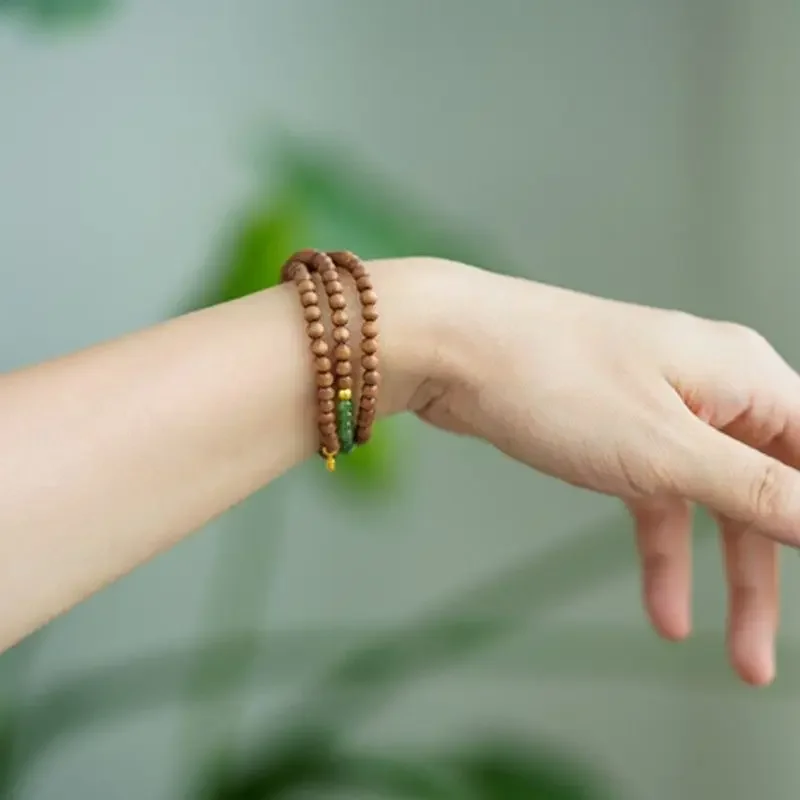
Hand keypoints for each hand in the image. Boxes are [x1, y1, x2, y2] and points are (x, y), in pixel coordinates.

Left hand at [413, 259, 799, 685]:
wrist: (455, 349)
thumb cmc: (554, 380)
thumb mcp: (665, 449)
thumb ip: (755, 490)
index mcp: (744, 376)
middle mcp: (711, 390)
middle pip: (770, 490)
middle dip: (774, 573)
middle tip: (769, 651)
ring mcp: (660, 411)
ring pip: (713, 503)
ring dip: (727, 577)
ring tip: (740, 656)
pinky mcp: (615, 433)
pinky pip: (658, 499)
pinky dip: (665, 554)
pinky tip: (665, 609)